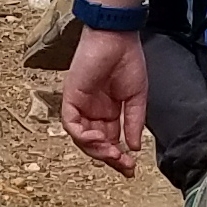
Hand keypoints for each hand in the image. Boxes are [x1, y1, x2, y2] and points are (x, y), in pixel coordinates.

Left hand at [62, 25, 150, 173]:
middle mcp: (92, 111)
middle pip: (95, 144)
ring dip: (97, 150)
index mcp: (108, 111)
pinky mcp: (71, 97)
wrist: (117, 37)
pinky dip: (84, 136)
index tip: (131, 168)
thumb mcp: (136, 98)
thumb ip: (133, 123)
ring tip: (112, 153)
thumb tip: (134, 147)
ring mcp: (80, 105)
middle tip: (124, 166)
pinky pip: (71, 124)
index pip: (110, 141)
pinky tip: (100, 138)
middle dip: (109, 157)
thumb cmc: (128, 60)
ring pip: (81, 138)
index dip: (119, 156)